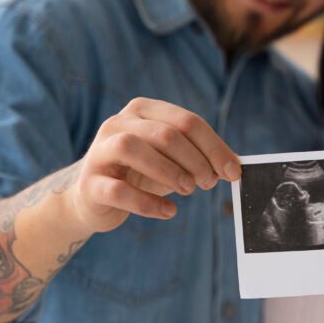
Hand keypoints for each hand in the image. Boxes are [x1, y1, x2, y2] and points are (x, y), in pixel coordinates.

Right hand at [67, 97, 240, 231]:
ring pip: (133, 148)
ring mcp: (100, 151)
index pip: (186, 121)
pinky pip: (118, 190)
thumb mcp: (172, 160)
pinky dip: (148, 202)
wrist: (95, 199)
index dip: (214, 147)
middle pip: (165, 133)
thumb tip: (234, 165)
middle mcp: (118, 123)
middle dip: (195, 160)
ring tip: (189, 190)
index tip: (233, 171)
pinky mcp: (89, 183)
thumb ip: (199, 157)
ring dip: (169, 172)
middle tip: (209, 183)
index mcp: (143, 111)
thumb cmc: (141, 174)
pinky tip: (168, 212)